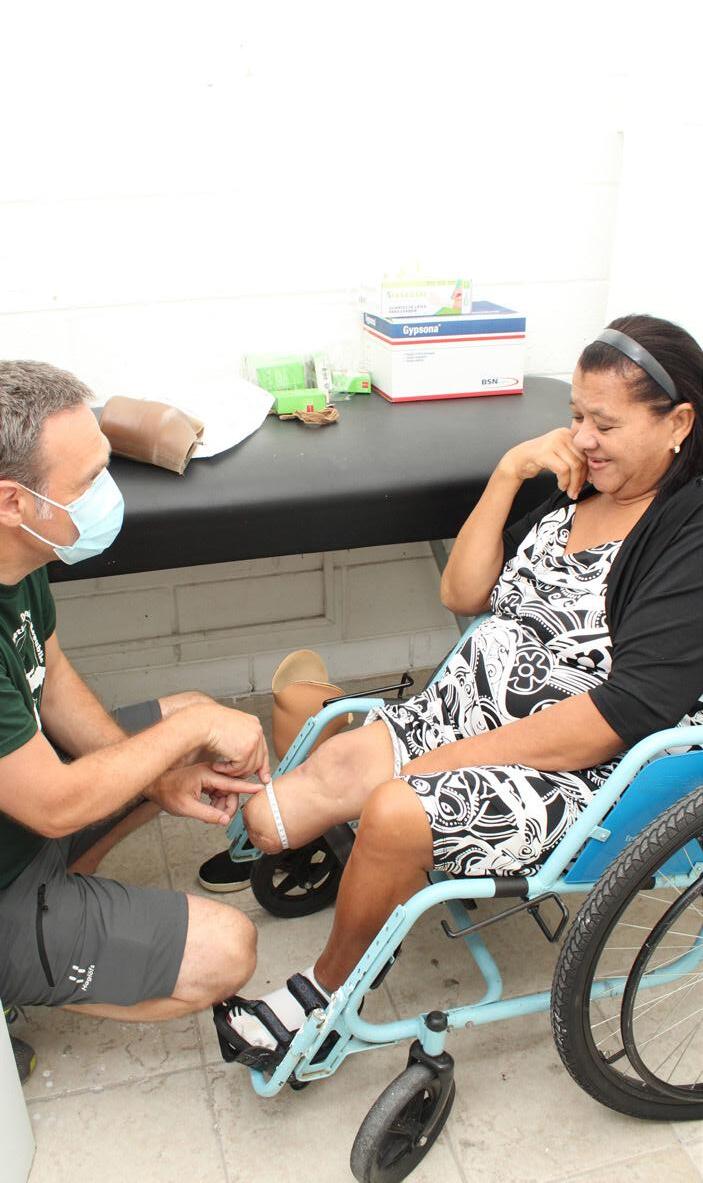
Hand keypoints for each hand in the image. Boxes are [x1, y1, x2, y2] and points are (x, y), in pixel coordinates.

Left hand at [147, 763, 264, 825]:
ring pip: (225, 791)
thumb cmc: (167, 793)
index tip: (261, 788)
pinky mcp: (206, 779)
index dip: (247, 788)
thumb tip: (224, 820)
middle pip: (230, 789)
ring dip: (223, 805)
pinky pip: (219, 791)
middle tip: (223, 818)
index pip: (231, 783)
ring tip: (212, 815)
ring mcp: (208, 775)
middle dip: (229, 805)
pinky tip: (210, 809)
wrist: (155, 785)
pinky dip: (217, 802)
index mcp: (207, 775)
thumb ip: (208, 814)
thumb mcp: (187, 808)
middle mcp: (210, 772)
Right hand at [200, 705, 270, 782]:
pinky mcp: (245, 751)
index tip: (263, 777)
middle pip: (258, 760)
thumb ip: (242, 741)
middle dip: (246, 772)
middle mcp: (257, 731)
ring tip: (220, 768)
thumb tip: (249, 758)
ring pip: (249, 768)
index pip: (263, 749)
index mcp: (254, 724)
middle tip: (233, 777)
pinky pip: (238, 769)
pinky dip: (226, 771)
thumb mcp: (231, 730)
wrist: (202, 722)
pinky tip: (216, 766)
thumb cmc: (209, 723)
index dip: (262, 765)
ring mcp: (253, 741)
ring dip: (233, 772)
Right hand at [498, 428, 587, 499]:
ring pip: (574, 466)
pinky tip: (561, 486)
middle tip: (576, 491)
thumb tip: (592, 474)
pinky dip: (564, 482)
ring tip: (569, 491)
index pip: (586, 453)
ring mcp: (553, 442)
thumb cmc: (540, 460)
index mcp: (568, 433)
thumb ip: (574, 459)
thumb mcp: (560, 455)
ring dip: (573, 483)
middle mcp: (562, 434)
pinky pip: (563, 470)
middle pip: (581, 460)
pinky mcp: (545, 452)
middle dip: (581, 479)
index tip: (586, 482)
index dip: (588, 470)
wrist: (518, 460)